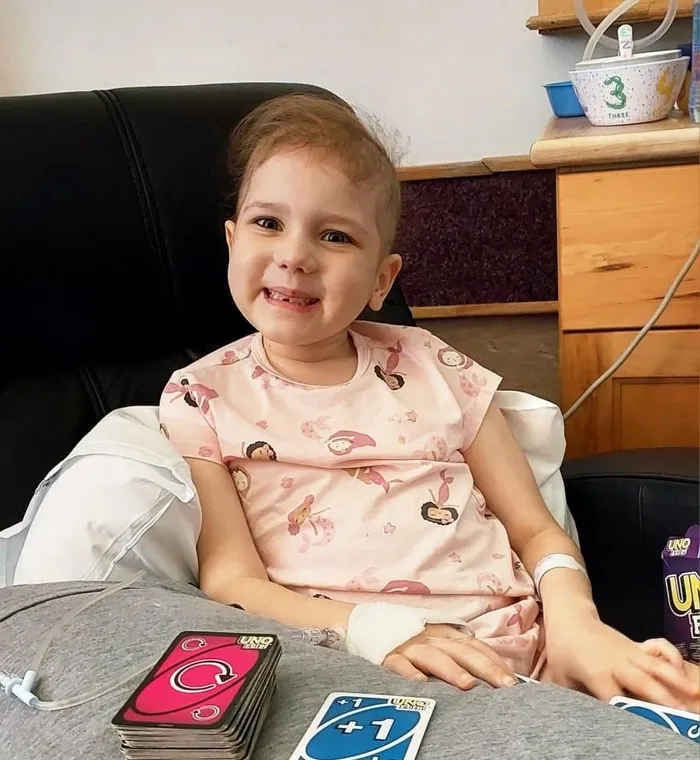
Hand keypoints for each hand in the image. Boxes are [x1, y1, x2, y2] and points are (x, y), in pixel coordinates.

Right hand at [382, 624, 518, 689]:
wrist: (363, 622)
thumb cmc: (406, 637)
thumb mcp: (433, 638)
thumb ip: (456, 652)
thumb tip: (491, 673)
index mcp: (444, 633)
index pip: (475, 647)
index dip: (495, 662)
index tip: (514, 681)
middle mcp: (430, 637)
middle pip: (462, 651)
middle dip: (485, 668)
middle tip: (505, 686)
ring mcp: (408, 646)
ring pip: (433, 657)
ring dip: (451, 670)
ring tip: (468, 686)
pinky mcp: (386, 655)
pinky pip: (398, 664)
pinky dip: (409, 673)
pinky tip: (420, 684)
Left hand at [542, 612, 699, 710]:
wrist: (571, 618)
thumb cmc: (563, 652)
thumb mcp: (559, 677)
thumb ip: (570, 700)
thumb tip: (573, 722)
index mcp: (597, 674)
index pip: (615, 699)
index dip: (627, 715)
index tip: (640, 731)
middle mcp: (617, 663)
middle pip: (642, 683)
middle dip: (662, 700)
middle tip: (681, 717)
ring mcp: (629, 653)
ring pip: (656, 666)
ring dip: (676, 680)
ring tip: (695, 694)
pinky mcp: (637, 647)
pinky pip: (659, 651)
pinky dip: (673, 659)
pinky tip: (685, 672)